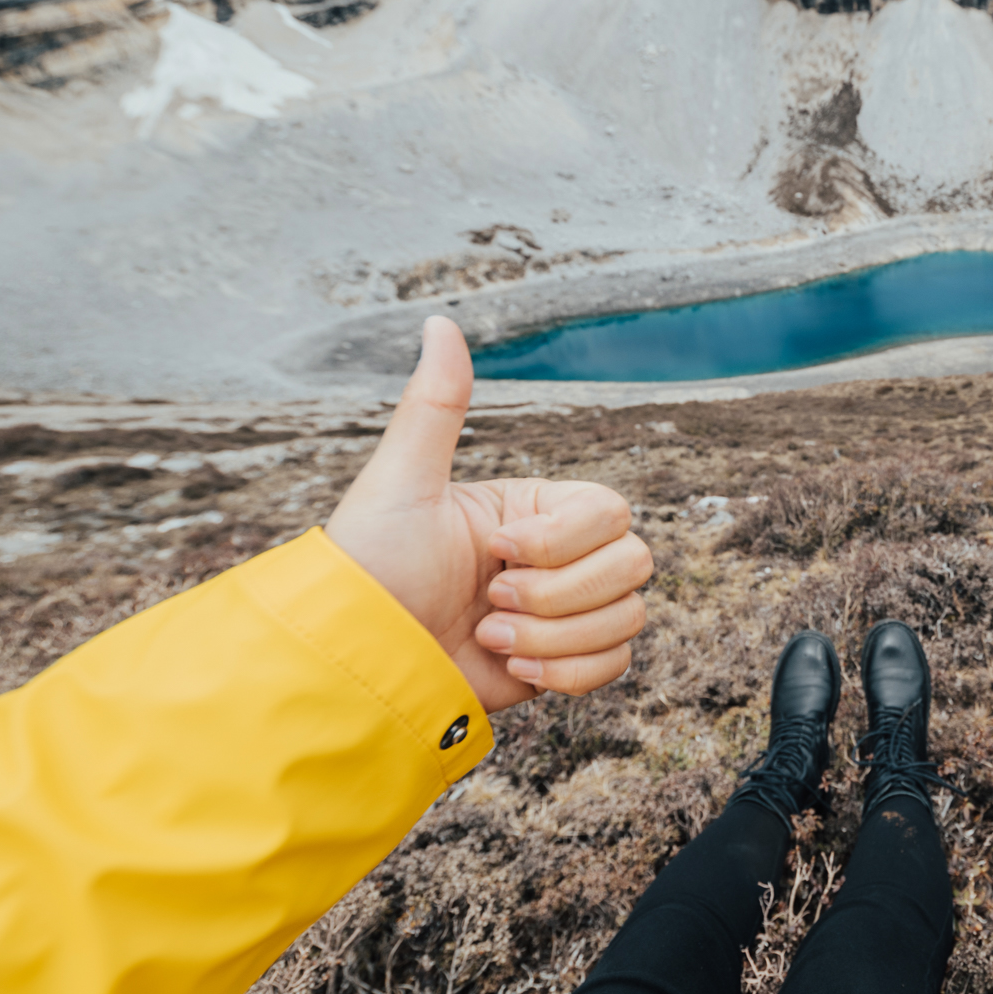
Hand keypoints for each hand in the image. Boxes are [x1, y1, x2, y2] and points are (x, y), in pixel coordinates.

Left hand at [324, 317, 651, 712]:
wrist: (360, 665)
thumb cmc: (371, 569)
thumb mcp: (402, 482)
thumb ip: (436, 404)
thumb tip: (439, 321)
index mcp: (534, 509)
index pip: (611, 510)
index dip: (562, 539)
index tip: (494, 549)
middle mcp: (558, 557)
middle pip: (633, 563)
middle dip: (557, 594)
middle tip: (489, 599)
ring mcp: (564, 613)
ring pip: (627, 616)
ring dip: (553, 636)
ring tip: (490, 635)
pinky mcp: (562, 664)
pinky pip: (615, 664)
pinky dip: (566, 671)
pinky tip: (511, 666)